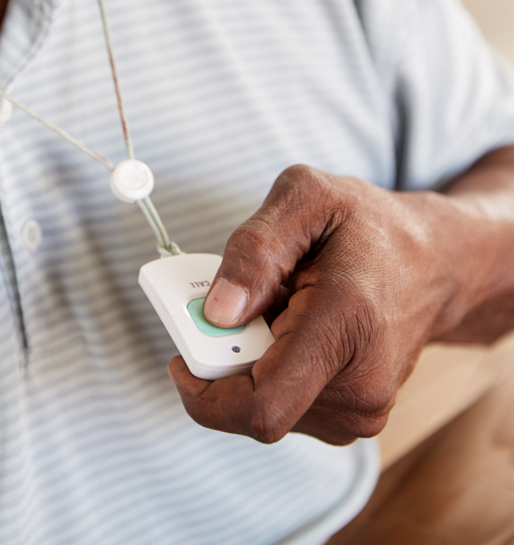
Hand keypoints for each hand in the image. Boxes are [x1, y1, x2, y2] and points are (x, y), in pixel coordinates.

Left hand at [168, 163, 490, 444]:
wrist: (436, 262)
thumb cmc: (371, 227)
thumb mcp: (308, 198)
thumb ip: (256, 248)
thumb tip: (218, 311)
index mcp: (347, 327)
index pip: (262, 405)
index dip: (204, 393)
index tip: (180, 355)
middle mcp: (360, 386)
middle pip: (254, 401)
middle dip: (227, 355)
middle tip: (237, 301)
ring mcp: (361, 410)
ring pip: (267, 404)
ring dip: (252, 360)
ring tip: (281, 306)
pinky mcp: (354, 416)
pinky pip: (286, 403)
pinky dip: (273, 367)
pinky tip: (293, 327)